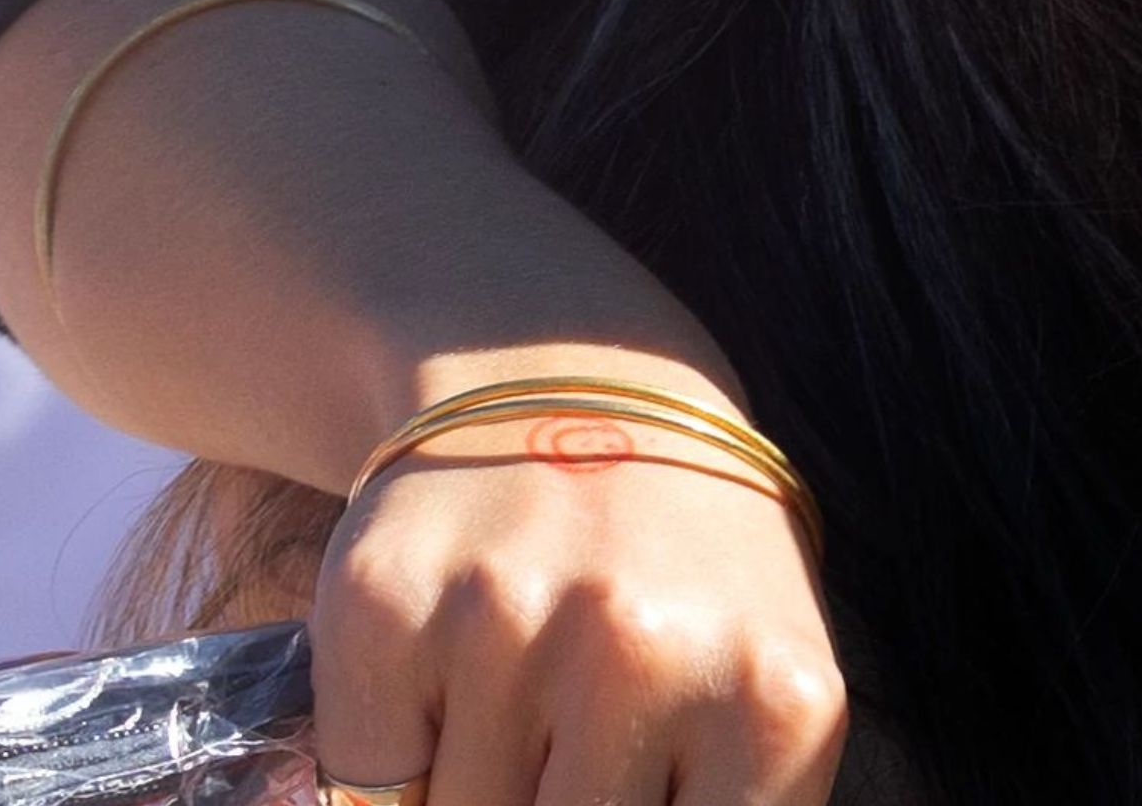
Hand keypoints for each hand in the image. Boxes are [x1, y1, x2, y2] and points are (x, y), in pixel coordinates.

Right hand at [307, 379, 849, 805]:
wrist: (572, 378)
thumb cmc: (687, 572)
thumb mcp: (759, 689)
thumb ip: (719, 805)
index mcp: (774, 707)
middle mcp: (647, 660)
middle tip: (549, 767)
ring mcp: (512, 629)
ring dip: (474, 800)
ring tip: (515, 723)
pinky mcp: (386, 609)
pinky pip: (366, 782)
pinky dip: (394, 768)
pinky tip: (442, 687)